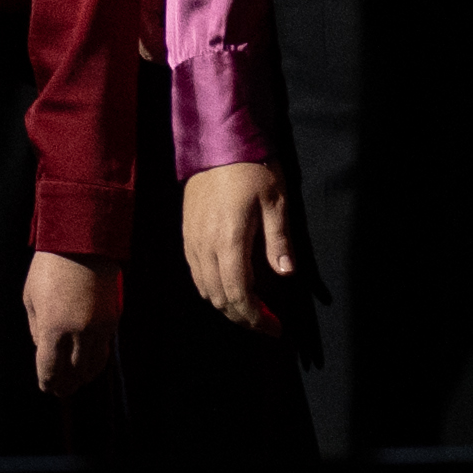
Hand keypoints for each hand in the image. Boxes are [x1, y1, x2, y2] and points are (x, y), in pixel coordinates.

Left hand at [20, 253, 108, 396]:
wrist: (83, 243)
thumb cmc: (50, 267)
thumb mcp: (31, 298)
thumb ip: (36, 329)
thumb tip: (43, 349)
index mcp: (53, 327)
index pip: (50, 368)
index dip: (48, 382)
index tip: (47, 388)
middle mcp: (78, 331)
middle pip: (74, 372)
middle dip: (66, 384)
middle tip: (61, 392)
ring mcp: (98, 327)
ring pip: (93, 364)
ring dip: (84, 376)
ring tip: (76, 382)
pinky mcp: (112, 320)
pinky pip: (104, 349)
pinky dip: (96, 360)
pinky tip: (90, 363)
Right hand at [175, 162, 296, 327]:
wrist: (216, 143)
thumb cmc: (252, 168)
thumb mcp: (276, 200)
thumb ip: (279, 240)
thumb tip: (286, 274)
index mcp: (229, 239)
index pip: (238, 294)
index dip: (255, 317)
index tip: (275, 328)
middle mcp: (205, 245)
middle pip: (218, 297)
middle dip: (242, 317)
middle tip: (266, 325)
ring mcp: (192, 241)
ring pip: (204, 289)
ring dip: (226, 306)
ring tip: (251, 310)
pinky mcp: (186, 235)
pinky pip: (195, 274)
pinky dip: (212, 289)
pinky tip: (229, 288)